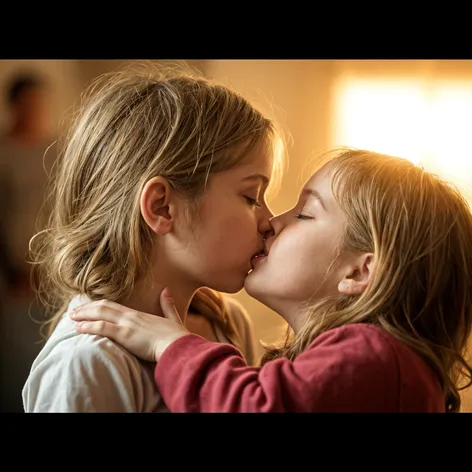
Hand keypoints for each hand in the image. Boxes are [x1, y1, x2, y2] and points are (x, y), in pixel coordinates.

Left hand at [70, 287, 189, 361]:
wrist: (178, 345)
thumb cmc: (175, 336)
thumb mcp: (172, 317)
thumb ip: (167, 304)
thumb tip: (166, 290)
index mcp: (139, 314)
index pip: (114, 305)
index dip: (99, 305)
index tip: (89, 306)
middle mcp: (130, 316)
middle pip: (104, 306)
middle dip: (87, 308)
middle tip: (74, 310)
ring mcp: (127, 324)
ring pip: (100, 314)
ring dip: (83, 315)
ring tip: (72, 318)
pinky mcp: (125, 335)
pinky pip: (102, 327)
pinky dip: (88, 326)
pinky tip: (79, 328)